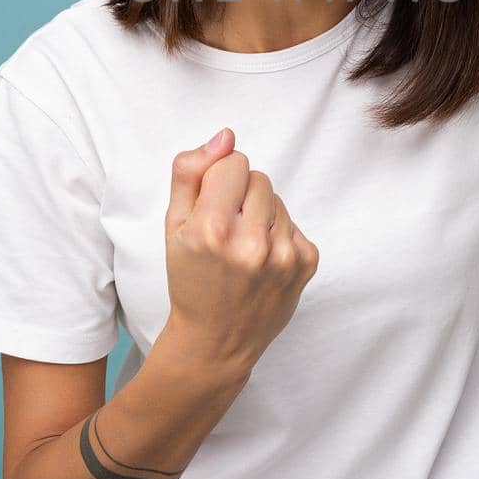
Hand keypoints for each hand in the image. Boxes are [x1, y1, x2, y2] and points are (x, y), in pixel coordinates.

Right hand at [162, 128, 319, 376]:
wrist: (216, 341)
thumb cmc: (190, 280)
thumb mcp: (172, 225)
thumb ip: (190, 171)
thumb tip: (226, 137)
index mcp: (211, 230)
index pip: (233, 161)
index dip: (219, 180)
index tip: (211, 207)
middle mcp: (251, 243)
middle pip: (258, 177)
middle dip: (240, 196)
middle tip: (225, 231)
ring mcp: (284, 256)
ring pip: (277, 199)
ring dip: (260, 215)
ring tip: (242, 248)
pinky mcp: (306, 263)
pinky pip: (294, 222)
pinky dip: (278, 235)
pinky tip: (261, 261)